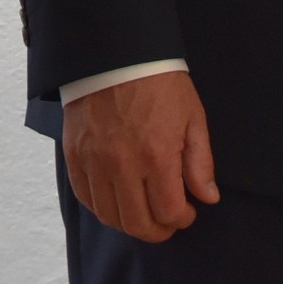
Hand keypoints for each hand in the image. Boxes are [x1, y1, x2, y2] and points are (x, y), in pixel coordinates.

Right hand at [61, 69, 218, 242]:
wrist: (115, 51)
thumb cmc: (158, 82)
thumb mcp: (192, 117)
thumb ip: (201, 162)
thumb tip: (208, 197)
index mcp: (156, 155)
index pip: (168, 213)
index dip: (182, 219)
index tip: (187, 211)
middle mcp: (122, 164)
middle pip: (137, 224)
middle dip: (157, 231)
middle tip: (166, 222)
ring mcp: (94, 161)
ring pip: (109, 216)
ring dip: (129, 223)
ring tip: (142, 211)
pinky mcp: (75, 154)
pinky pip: (85, 197)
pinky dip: (101, 206)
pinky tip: (116, 199)